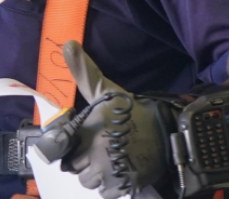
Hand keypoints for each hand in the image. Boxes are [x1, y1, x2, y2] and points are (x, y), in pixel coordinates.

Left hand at [61, 40, 171, 198]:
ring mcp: (109, 174)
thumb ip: (83, 70)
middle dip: (83, 159)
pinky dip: (110, 185)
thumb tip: (67, 43)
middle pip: (74, 167)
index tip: (82, 136)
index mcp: (87, 130)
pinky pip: (105, 193)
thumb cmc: (132, 109)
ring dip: (95, 174)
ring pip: (88, 182)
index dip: (70, 142)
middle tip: (100, 145)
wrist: (167, 129)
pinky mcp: (123, 187)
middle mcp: (95, 155)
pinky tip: (119, 169)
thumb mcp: (105, 88)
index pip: (61, 147)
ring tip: (109, 157)